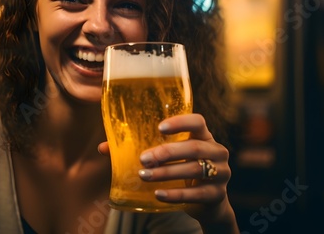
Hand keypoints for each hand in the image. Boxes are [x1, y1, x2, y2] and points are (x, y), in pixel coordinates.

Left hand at [137, 113, 237, 231]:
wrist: (207, 203)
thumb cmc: (183, 172)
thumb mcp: (169, 158)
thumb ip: (140, 150)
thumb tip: (103, 148)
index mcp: (204, 136)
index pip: (198, 121)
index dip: (181, 122)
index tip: (160, 127)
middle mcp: (216, 151)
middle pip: (194, 147)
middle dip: (167, 152)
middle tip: (144, 158)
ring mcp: (221, 173)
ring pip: (194, 170)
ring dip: (167, 173)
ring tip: (145, 176)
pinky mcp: (217, 195)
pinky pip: (196, 194)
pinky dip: (175, 194)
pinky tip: (158, 194)